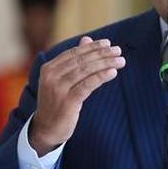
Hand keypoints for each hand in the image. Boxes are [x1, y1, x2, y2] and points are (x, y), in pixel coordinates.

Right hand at [29, 36, 124, 153]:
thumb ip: (73, 60)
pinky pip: (88, 85)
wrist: (46, 129)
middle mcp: (51, 76)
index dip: (91, 47)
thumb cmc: (57, 103)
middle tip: (118, 51)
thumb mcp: (62, 80)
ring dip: (105, 63)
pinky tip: (113, 73)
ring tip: (120, 61)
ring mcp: (58, 89)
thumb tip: (86, 39)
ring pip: (86, 71)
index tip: (107, 43)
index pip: (74, 53)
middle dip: (102, 54)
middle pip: (81, 60)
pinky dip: (101, 76)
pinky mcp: (68, 101)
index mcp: (48, 68)